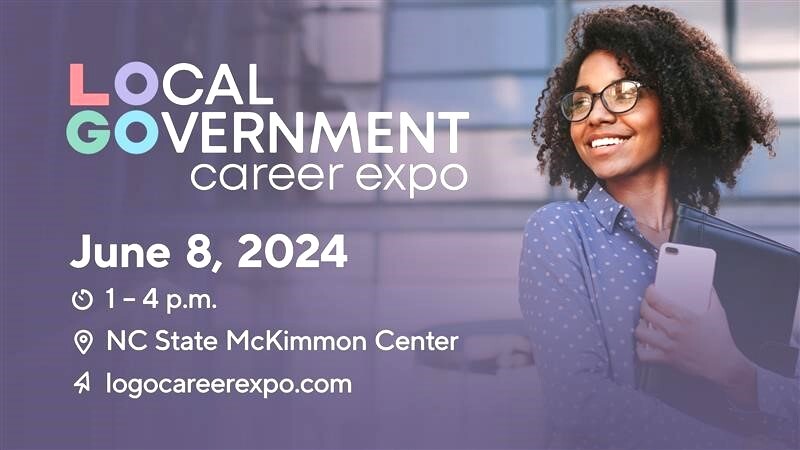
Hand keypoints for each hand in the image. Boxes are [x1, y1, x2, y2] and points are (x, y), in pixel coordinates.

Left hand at [635, 285, 754, 394]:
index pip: (657, 300)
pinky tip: (643, 343)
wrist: (724, 365)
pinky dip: (639, 348)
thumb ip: (711, 296)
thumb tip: (707, 284)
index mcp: (685, 317)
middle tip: (647, 304)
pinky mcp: (666, 359)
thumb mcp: (718, 313)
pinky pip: (643, 355)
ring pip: (640, 332)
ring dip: (640, 325)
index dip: (649, 292)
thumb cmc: (721, 339)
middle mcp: (674, 331)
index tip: (650, 290)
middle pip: (646, 313)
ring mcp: (668, 346)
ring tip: (644, 323)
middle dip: (643, 305)